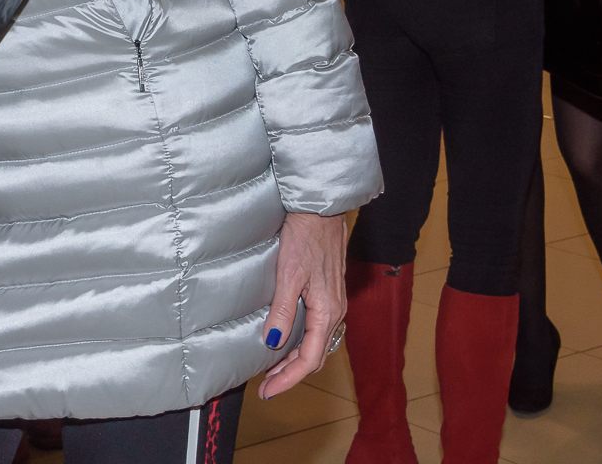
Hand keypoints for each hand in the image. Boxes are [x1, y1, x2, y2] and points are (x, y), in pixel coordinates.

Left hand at [258, 212, 347, 399]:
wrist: (320, 210)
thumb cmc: (306, 237)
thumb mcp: (289, 275)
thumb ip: (283, 310)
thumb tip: (273, 342)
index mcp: (328, 312)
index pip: (309, 359)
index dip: (288, 379)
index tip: (268, 390)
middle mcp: (335, 312)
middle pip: (314, 355)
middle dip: (290, 373)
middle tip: (266, 385)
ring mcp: (334, 302)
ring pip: (316, 343)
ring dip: (295, 358)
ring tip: (273, 368)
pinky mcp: (328, 293)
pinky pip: (317, 328)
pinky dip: (301, 341)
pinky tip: (286, 339)